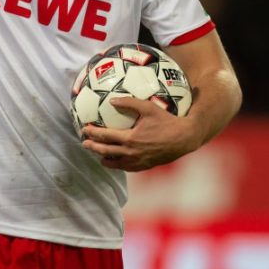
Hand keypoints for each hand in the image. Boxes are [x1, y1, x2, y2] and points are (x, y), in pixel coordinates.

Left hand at [80, 97, 202, 171]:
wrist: (184, 139)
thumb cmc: (166, 121)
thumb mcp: (148, 108)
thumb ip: (129, 103)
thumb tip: (112, 100)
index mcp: (130, 138)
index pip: (105, 136)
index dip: (92, 133)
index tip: (84, 130)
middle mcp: (131, 152)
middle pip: (105, 151)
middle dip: (92, 147)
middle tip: (84, 143)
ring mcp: (137, 161)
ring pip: (114, 163)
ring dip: (103, 158)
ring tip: (97, 153)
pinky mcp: (144, 166)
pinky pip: (126, 168)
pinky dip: (117, 164)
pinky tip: (114, 160)